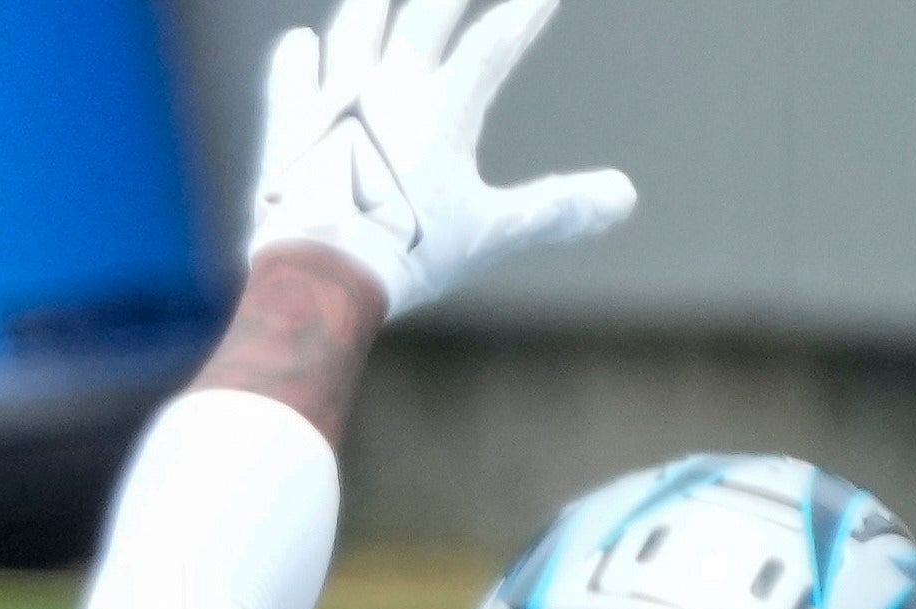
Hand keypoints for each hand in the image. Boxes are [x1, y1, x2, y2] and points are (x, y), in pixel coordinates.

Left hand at [249, 0, 636, 323]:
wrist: (321, 275)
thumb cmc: (406, 256)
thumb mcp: (489, 233)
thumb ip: (554, 209)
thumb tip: (626, 196)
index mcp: (441, 110)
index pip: (493, 44)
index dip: (523, 14)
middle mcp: (387, 90)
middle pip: (424, 16)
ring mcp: (334, 101)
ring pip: (356, 29)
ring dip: (370, 7)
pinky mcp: (289, 127)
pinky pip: (292, 77)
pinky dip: (298, 59)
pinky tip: (299, 43)